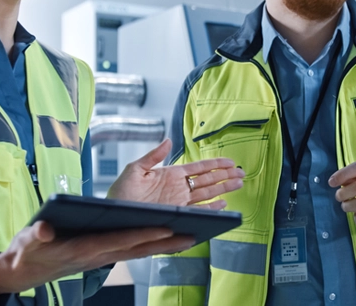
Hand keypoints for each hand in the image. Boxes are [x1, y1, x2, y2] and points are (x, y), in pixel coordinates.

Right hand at [0, 221, 196, 294]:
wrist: (25, 272)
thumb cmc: (27, 251)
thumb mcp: (26, 241)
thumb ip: (35, 235)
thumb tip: (43, 230)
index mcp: (81, 249)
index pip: (117, 240)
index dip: (141, 233)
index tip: (164, 226)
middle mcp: (97, 256)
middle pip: (137, 248)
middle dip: (165, 242)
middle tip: (193, 235)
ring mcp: (101, 259)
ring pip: (139, 252)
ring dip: (164, 246)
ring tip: (190, 237)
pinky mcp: (102, 258)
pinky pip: (132, 252)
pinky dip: (151, 247)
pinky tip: (167, 241)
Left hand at [105, 138, 245, 209]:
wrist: (114, 214)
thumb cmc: (120, 192)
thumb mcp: (135, 169)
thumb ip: (153, 156)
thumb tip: (168, 140)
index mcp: (171, 174)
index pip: (198, 168)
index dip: (215, 164)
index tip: (230, 161)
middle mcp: (178, 188)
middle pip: (208, 180)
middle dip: (225, 176)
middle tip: (241, 173)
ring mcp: (179, 202)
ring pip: (207, 194)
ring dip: (223, 189)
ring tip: (239, 184)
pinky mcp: (177, 214)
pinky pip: (198, 210)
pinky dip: (211, 208)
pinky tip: (223, 204)